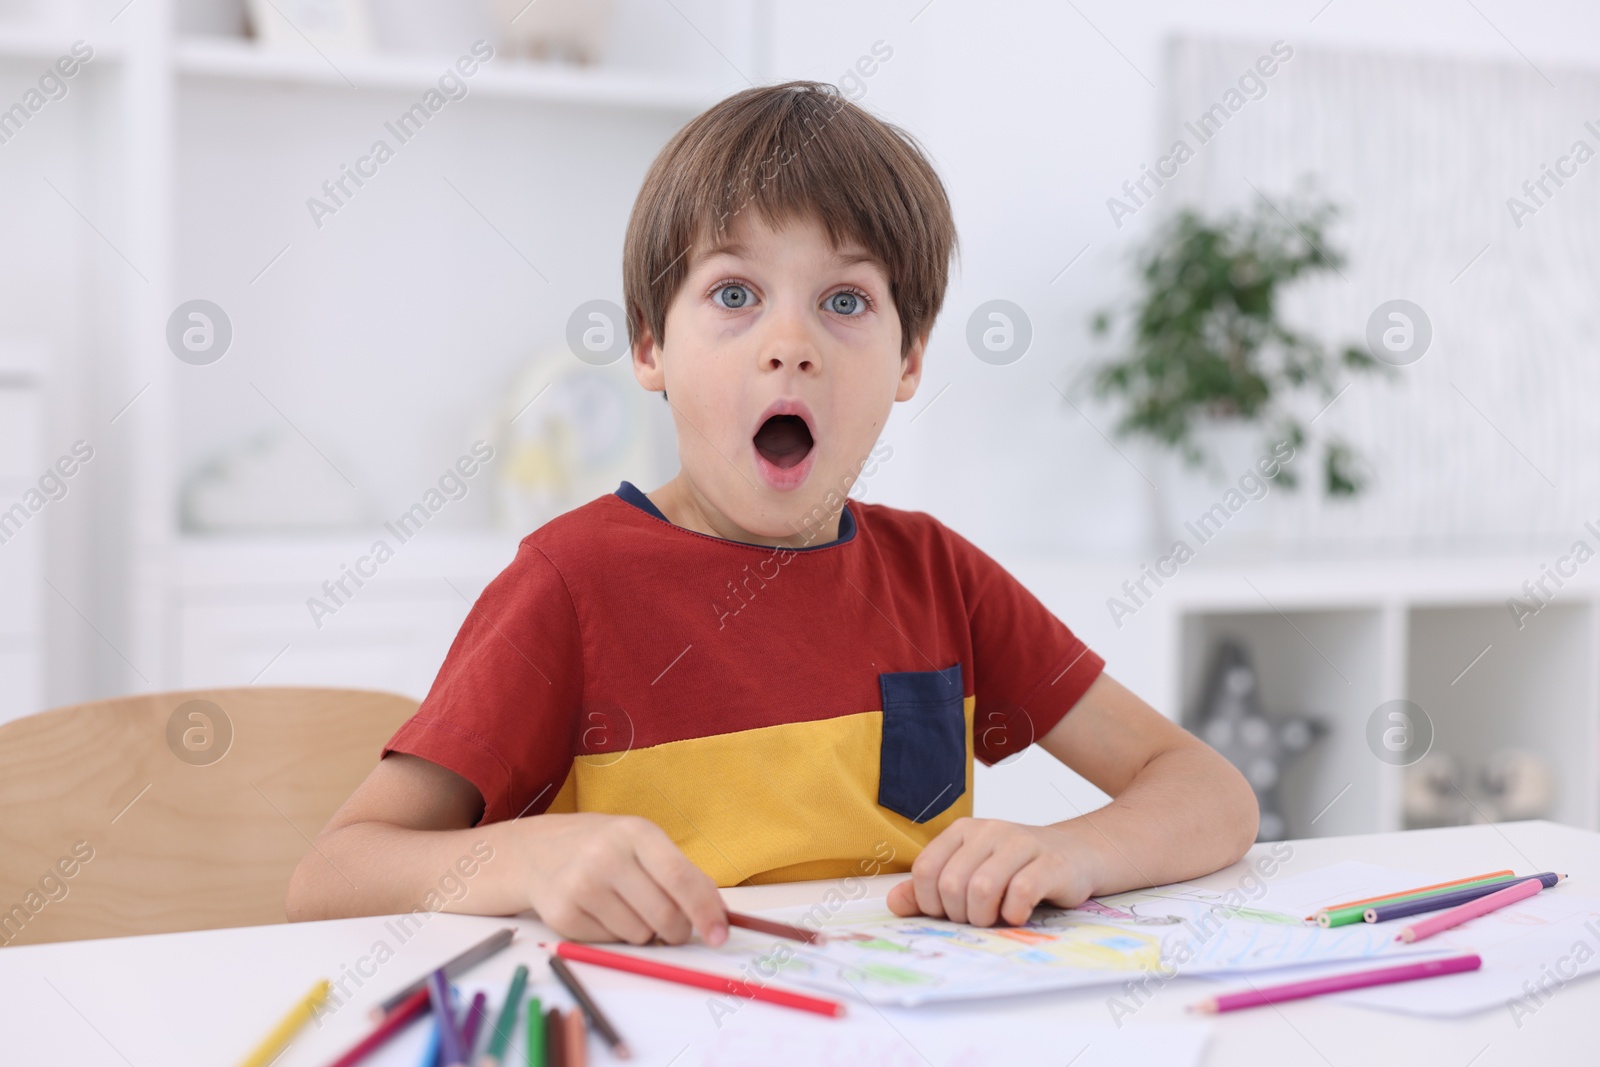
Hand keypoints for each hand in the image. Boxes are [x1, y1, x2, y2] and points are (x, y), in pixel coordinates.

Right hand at [521, 813, 727, 945]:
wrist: (535, 852)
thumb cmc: (603, 847)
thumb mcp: (642, 842)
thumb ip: (681, 873)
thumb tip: (719, 914)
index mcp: (635, 833)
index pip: (679, 877)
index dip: (705, 911)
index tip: (720, 935)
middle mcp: (606, 856)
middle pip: (664, 915)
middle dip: (678, 932)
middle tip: (675, 930)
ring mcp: (580, 886)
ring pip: (639, 935)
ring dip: (644, 932)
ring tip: (624, 906)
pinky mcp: (562, 915)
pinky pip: (610, 943)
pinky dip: (615, 936)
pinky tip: (599, 912)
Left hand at [885, 817, 1098, 925]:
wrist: (1078, 854)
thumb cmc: (1018, 869)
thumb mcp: (971, 874)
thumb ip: (930, 889)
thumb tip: (894, 903)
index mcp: (962, 831)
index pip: (925, 871)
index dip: (930, 903)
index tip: (949, 913)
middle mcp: (988, 830)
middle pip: (951, 885)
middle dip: (959, 915)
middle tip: (977, 918)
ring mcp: (1020, 843)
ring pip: (982, 888)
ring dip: (984, 917)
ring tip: (996, 918)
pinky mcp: (1050, 862)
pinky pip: (1020, 893)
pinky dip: (1013, 914)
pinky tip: (1018, 915)